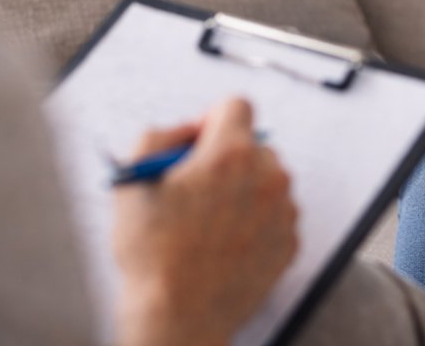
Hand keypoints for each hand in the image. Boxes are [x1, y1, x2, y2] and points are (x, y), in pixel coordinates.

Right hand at [113, 98, 297, 345]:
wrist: (177, 318)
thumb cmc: (153, 254)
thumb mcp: (133, 179)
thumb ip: (160, 136)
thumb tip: (188, 130)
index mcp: (230, 155)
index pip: (236, 105)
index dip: (211, 120)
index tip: (199, 143)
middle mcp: (267, 176)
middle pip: (253, 145)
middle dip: (227, 159)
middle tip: (197, 190)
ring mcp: (284, 211)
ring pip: (267, 180)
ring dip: (244, 190)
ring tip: (209, 224)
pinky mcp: (290, 242)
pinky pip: (276, 214)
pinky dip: (256, 222)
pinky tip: (226, 244)